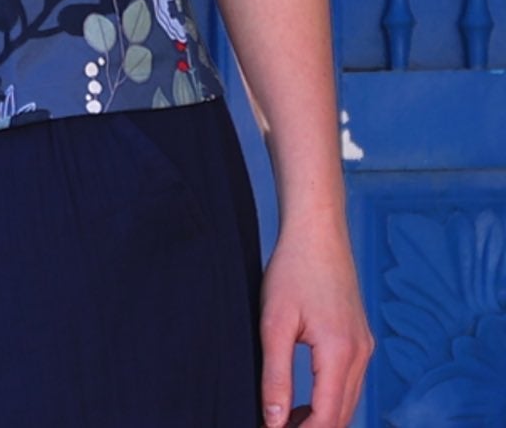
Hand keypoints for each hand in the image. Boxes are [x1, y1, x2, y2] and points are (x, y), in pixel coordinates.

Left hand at [259, 216, 373, 426]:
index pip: (327, 418)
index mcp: (341, 352)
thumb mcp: (275, 322)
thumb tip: (274, 422)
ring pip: (348, 402)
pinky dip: (330, 399)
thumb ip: (276, 376)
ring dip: (322, 419)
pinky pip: (350, 382)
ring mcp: (364, 346)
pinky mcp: (361, 338)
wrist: (317, 230)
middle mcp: (360, 354)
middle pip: (342, 416)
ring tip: (286, 423)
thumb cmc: (293, 269)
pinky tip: (304, 400)